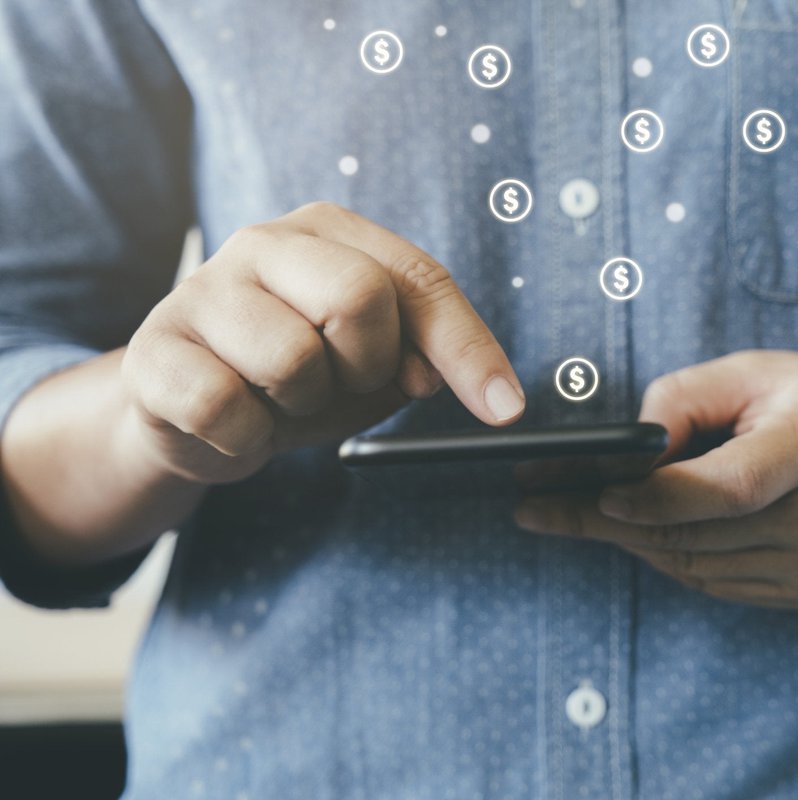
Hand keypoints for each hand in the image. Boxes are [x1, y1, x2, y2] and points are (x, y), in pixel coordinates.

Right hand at [121, 201, 523, 483]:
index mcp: (329, 231)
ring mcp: (202, 291)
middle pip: (359, 298)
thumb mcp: (372, 362)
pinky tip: (238, 423)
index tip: (505, 408)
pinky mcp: (155, 351)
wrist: (188, 410)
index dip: (468, 348)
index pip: (419, 279)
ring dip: (304, 405)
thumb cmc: (294, 375)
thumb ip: (419, 355)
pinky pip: (227, 409)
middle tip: (343, 383)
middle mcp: (263, 242)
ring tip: (280, 398)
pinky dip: (249, 438)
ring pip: (293, 359)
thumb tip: (444, 378)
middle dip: (368, 366)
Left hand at [513, 351, 797, 609]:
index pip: (728, 487)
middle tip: (535, 508)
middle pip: (692, 533)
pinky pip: (712, 581)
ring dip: (626, 540)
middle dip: (603, 522)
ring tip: (565, 514)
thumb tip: (624, 448)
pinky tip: (634, 529)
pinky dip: (667, 554)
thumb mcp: (758, 371)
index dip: (656, 497)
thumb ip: (684, 398)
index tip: (594, 493)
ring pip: (691, 565)